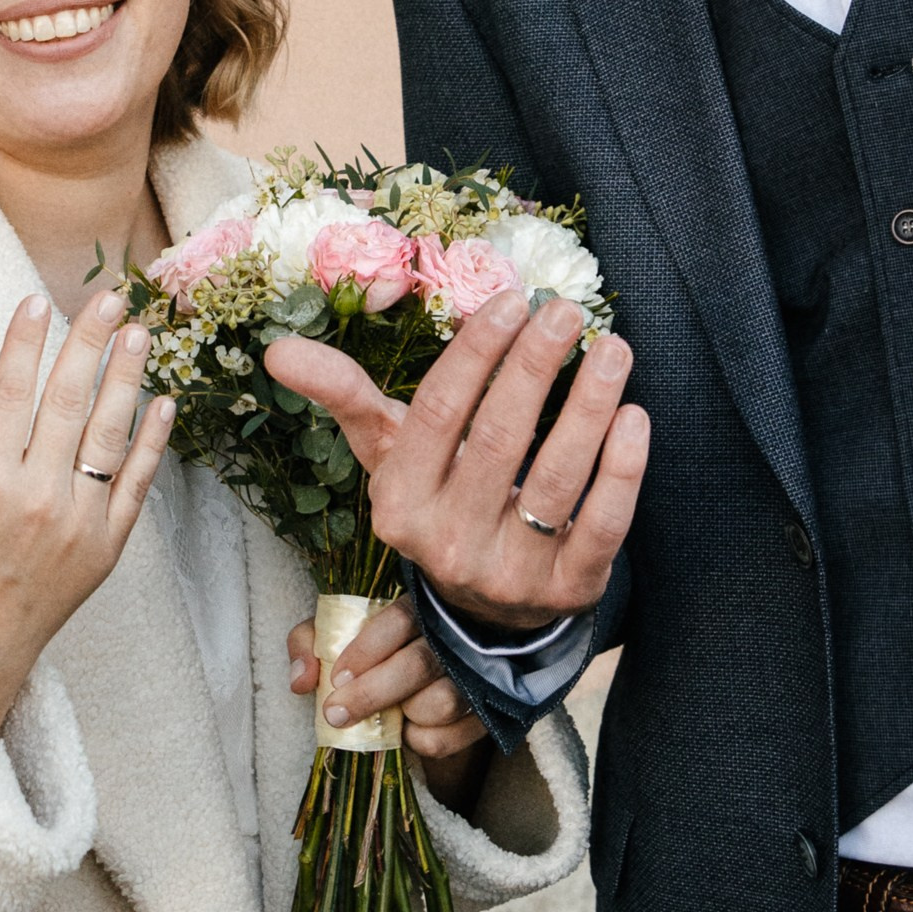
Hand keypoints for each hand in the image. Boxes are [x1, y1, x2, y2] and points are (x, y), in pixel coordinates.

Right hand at [0, 286, 173, 727]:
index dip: (23, 344)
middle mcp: (38, 499)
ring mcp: (78, 524)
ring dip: (127, 380)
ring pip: (108, 436)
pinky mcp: (105, 549)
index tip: (35, 301)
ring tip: (142, 334)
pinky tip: (165, 403)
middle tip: (111, 296)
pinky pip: (135, 485)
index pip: (10, 395)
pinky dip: (153, 444)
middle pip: (68, 402)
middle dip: (90, 343)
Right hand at [264, 290, 644, 635]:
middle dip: (535, 366)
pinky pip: (601, 524)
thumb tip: (278, 351)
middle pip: (498, 438)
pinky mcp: (568, 589)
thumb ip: (343, 398)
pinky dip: (622, 470)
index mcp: (399, 504)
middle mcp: (448, 543)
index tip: (511, 300)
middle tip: (565, 311)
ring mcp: (510, 572)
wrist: (485, 610)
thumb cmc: (438, 503)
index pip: (437, 413)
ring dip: (589, 406)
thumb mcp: (389, 457)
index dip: (476, 353)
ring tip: (613, 348)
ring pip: (556, 478)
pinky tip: (634, 417)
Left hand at [286, 599, 490, 807]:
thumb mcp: (336, 634)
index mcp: (420, 605)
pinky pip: (451, 738)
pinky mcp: (485, 712)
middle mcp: (453, 636)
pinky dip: (423, 741)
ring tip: (387, 713)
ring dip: (403, 714)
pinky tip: (409, 729)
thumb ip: (309, 643)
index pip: (399, 620)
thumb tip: (302, 680)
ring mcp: (475, 675)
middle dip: (371, 694)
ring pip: (442, 702)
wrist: (421, 674)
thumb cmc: (373, 648)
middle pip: (418, 665)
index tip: (338, 678)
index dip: (367, 650)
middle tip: (336, 712)